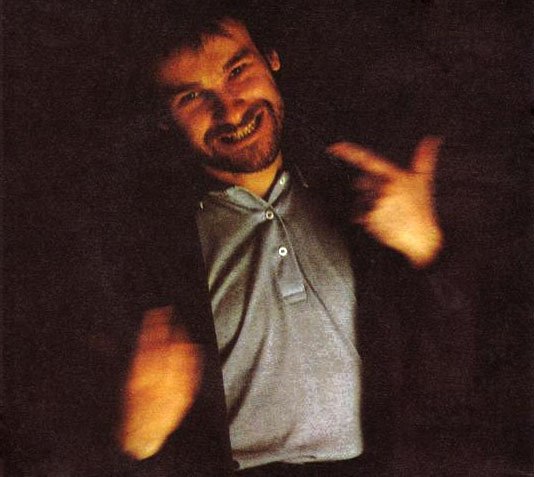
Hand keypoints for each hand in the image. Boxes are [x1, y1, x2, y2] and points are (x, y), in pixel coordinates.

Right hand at [117, 306, 201, 459]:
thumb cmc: (126, 409)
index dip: (152, 326)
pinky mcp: (181, 398)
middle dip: (166, 329)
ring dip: (180, 341)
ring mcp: (169, 391)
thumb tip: (96, 337)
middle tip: (169, 313)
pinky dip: (192, 360)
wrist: (140, 438)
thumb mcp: (117, 384)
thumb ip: (110, 357)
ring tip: (181, 327)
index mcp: (136, 378)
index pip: (145, 345)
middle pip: (163, 350)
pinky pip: (190, 375)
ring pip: (178, 361)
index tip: (157, 311)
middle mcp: (153, 384)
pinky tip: (194, 348)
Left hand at [327, 136, 443, 267]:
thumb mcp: (424, 181)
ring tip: (388, 214)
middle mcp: (384, 187)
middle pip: (362, 183)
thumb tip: (432, 139)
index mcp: (395, 176)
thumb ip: (425, 157)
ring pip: (360, 200)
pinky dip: (366, 219)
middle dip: (369, 189)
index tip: (334, 147)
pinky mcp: (370, 218)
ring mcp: (376, 203)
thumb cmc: (421, 208)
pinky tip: (382, 222)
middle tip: (387, 201)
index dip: (349, 152)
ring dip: (369, 206)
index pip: (368, 160)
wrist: (421, 238)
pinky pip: (358, 216)